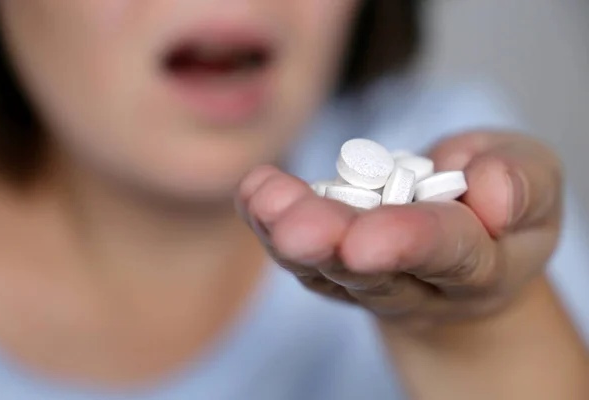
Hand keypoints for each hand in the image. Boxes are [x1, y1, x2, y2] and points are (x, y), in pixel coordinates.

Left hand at [235, 131, 561, 331]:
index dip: (409, 243)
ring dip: (289, 235)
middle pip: (371, 272)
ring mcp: (368, 279)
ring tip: (263, 198)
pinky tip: (254, 193)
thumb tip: (491, 193)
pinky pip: (299, 254)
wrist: (467, 239)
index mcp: (479, 267)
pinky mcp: (333, 266)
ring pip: (325, 268)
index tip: (367, 238)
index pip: (446, 254)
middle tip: (296, 227)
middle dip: (333, 246)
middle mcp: (417, 285)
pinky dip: (271, 222)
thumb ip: (521, 184)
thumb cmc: (502, 206)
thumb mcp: (534, 182)